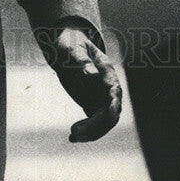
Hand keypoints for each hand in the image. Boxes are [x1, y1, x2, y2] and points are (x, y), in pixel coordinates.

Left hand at [51, 26, 122, 142]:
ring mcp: (100, 96)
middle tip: (74, 130)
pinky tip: (73, 137)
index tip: (111, 113)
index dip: (114, 103)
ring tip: (72, 137)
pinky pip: (94, 123)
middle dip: (96, 124)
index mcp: (105, 70)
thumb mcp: (73, 49)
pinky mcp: (92, 104)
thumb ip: (82, 62)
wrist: (65, 46)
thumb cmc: (70, 43)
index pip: (114, 90)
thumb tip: (92, 77)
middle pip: (110, 111)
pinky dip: (86, 132)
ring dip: (91, 132)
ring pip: (103, 121)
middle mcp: (106, 86)